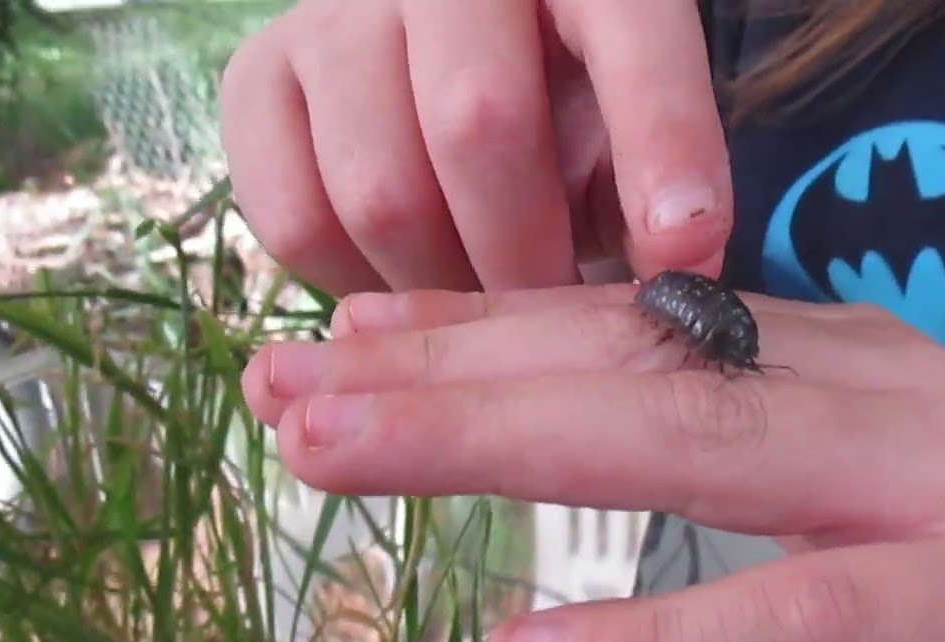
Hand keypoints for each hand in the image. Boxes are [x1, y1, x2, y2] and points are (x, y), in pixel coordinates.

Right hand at [219, 0, 730, 296]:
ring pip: (379, 193)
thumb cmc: (554, 103)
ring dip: (443, 285)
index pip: (630, 34)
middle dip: (528, 252)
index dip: (666, 146)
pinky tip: (407, 281)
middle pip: (478, 125)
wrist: (428, 58)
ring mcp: (330, 20)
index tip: (688, 253)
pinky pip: (294, 220)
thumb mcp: (620, 121)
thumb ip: (652, 178)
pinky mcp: (256, 80)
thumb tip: (682, 271)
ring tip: (483, 304)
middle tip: (553, 310)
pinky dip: (358, 285)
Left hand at [241, 285, 944, 641]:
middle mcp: (870, 383)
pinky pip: (798, 619)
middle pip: (632, 363)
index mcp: (827, 351)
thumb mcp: (815, 475)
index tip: (339, 340)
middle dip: (451, 371)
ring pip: (692, 449)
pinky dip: (665, 640)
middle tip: (293, 386)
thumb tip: (512, 401)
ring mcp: (928, 482)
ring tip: (342, 454)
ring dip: (503, 443)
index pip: (624, 323)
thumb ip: (690, 427)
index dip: (476, 327)